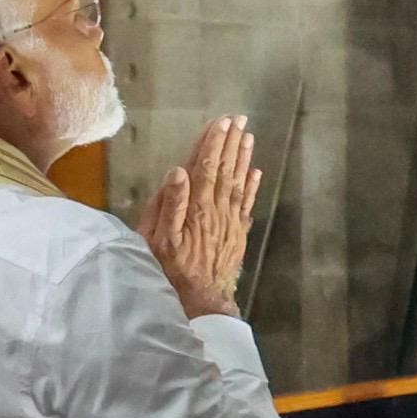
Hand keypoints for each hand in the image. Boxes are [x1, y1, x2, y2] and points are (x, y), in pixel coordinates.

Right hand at [139, 116, 258, 321]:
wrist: (202, 298)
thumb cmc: (173, 268)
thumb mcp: (160, 238)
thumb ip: (169, 203)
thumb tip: (177, 171)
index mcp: (197, 207)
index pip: (205, 167)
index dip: (213, 143)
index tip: (220, 122)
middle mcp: (217, 209)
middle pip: (225, 169)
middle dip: (230, 142)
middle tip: (238, 119)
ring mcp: (230, 220)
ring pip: (238, 182)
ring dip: (242, 158)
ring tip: (247, 136)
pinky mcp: (238, 232)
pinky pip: (247, 204)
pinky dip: (252, 186)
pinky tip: (256, 171)